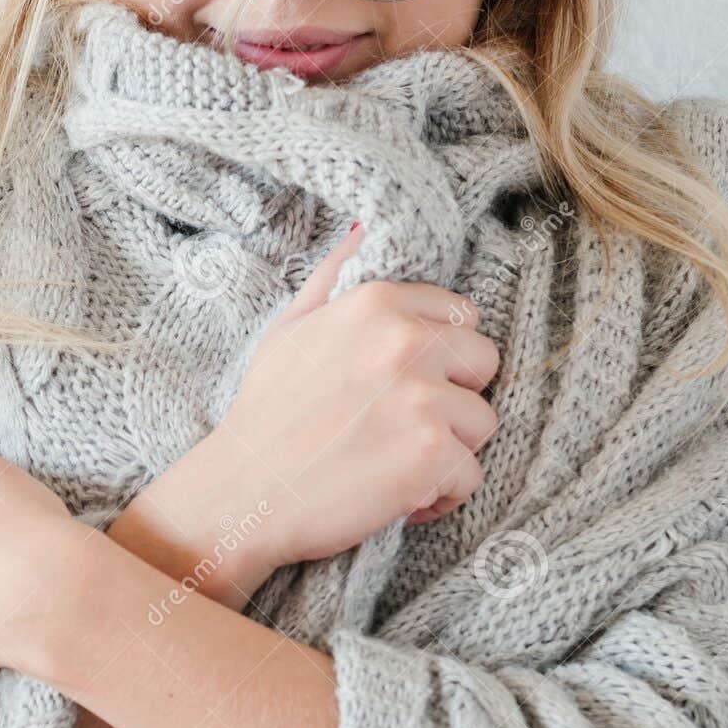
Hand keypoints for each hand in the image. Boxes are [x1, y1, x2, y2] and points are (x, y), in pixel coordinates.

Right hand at [150, 224, 499, 582]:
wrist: (243, 491)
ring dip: (448, 450)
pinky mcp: (432, 455)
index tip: (400, 385)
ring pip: (482, 423)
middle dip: (453, 396)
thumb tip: (364, 230)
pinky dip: (439, 497)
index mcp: (376, 303)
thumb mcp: (288, 329)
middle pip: (484, 363)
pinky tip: (398, 497)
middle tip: (403, 424)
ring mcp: (422, 398)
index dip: (436, 357)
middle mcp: (404, 341)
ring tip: (397, 462)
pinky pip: (469, 477)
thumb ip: (333, 277)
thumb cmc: (264, 414)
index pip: (460, 316)